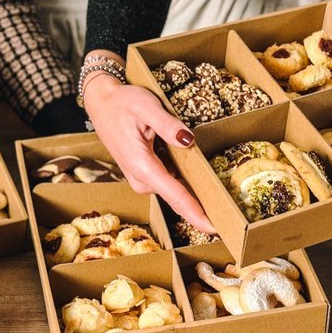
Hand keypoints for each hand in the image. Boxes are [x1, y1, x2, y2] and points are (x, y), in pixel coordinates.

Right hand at [84, 74, 215, 233]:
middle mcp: (141, 179)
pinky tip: (201, 181)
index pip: (174, 195)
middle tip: (229, 216)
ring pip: (175, 192)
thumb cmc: (122, 104)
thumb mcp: (146, 106)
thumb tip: (188, 140)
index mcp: (141, 165)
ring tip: (220, 199)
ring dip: (195, 195)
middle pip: (178, 199)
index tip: (214, 229)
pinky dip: (185, 185)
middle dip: (202, 208)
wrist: (102, 104)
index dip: (195, 213)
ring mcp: (141, 179)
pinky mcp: (144, 175)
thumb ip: (167, 124)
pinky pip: (170, 184)